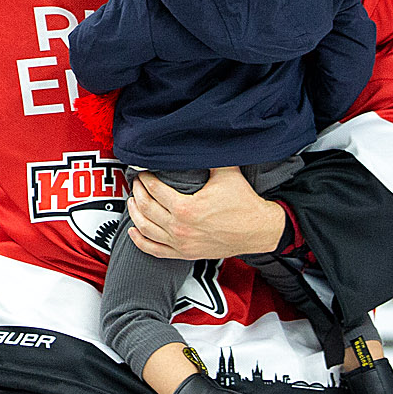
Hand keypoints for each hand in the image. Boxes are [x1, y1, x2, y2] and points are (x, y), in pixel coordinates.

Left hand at [127, 167, 286, 260]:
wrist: (259, 230)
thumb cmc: (244, 203)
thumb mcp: (226, 173)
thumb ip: (209, 156)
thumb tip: (198, 139)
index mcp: (186, 208)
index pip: (154, 190)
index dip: (145, 178)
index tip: (142, 172)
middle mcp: (180, 228)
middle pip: (146, 208)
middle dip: (138, 193)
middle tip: (136, 183)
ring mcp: (181, 243)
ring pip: (146, 229)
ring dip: (135, 214)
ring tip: (133, 201)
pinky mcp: (185, 254)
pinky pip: (155, 250)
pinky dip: (140, 241)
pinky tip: (134, 231)